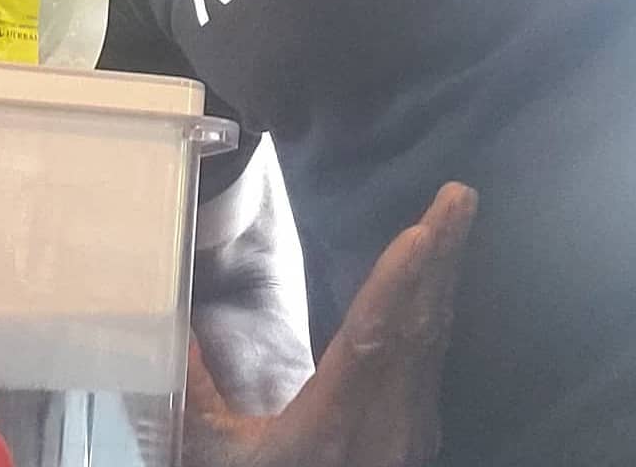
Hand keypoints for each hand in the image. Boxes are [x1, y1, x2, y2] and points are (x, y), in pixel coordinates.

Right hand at [183, 181, 477, 466]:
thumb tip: (176, 330)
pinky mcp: (417, 436)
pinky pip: (433, 360)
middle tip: (459, 196)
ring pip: (434, 342)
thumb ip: (198, 396)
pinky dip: (437, 310)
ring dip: (445, 277)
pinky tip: (438, 284)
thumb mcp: (218, 458)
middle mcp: (386, 427)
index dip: (396, 285)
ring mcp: (410, 434)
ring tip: (454, 218)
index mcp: (335, 425)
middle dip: (442, 258)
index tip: (418, 234)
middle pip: (420, 330)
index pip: (373, 342)